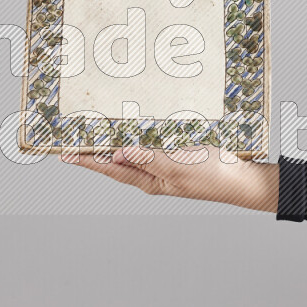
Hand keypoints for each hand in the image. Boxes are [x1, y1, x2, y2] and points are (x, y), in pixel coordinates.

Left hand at [63, 145, 278, 212]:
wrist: (240, 179)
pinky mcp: (176, 154)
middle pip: (116, 161)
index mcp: (149, 180)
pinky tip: (133, 126)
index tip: (65, 154)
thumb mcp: (177, 166)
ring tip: (95, 130)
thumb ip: (147, 158)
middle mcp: (152, 174)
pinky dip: (137, 135)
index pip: (111, 168)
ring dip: (114, 141)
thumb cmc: (212, 177)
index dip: (88, 160)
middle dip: (95, 151)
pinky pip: (149, 144)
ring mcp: (164, 164)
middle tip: (74, 140)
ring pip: (132, 152)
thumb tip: (118, 152)